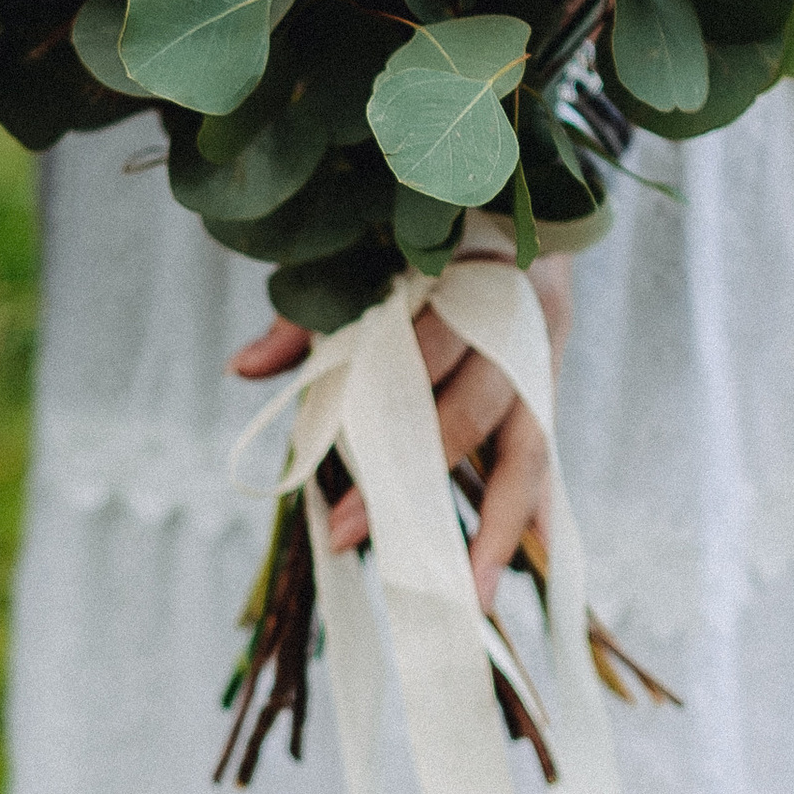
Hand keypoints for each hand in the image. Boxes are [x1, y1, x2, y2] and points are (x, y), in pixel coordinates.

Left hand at [229, 259, 575, 613]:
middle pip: (471, 410)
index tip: (324, 469)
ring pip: (529, 448)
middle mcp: (518, 320)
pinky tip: (537, 559)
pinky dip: (541, 506)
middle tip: (347, 536)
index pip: (423, 352)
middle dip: (410, 479)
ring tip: (470, 596)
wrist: (522, 197)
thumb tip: (242, 369)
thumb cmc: (423, 232)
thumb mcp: (364, 258)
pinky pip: (548, 452)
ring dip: (499, 525)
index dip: (375, 412)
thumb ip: (309, 315)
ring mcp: (544, 358)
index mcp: (469, 276)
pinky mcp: (551, 385)